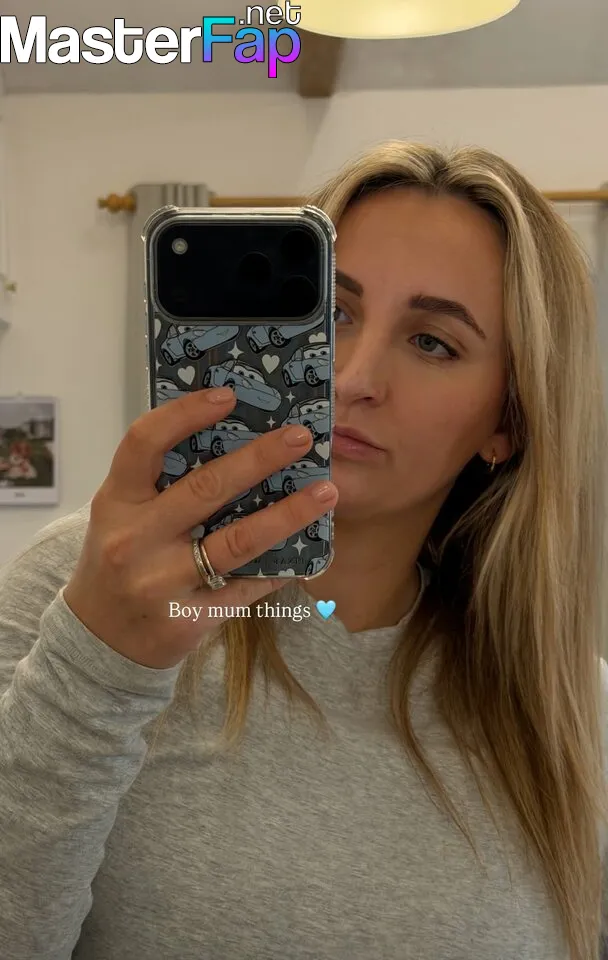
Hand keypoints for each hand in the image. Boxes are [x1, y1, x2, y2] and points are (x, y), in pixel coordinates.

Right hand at [63, 387, 337, 668]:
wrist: (100, 638)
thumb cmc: (121, 557)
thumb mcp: (123, 513)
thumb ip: (162, 480)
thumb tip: (236, 435)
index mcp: (117, 500)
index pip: (144, 443)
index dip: (185, 413)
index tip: (229, 396)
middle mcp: (135, 539)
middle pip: (205, 488)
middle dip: (260, 459)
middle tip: (301, 437)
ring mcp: (161, 582)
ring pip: (237, 542)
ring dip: (288, 514)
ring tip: (326, 492)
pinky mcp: (188, 618)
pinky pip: (246, 587)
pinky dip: (280, 567)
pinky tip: (308, 551)